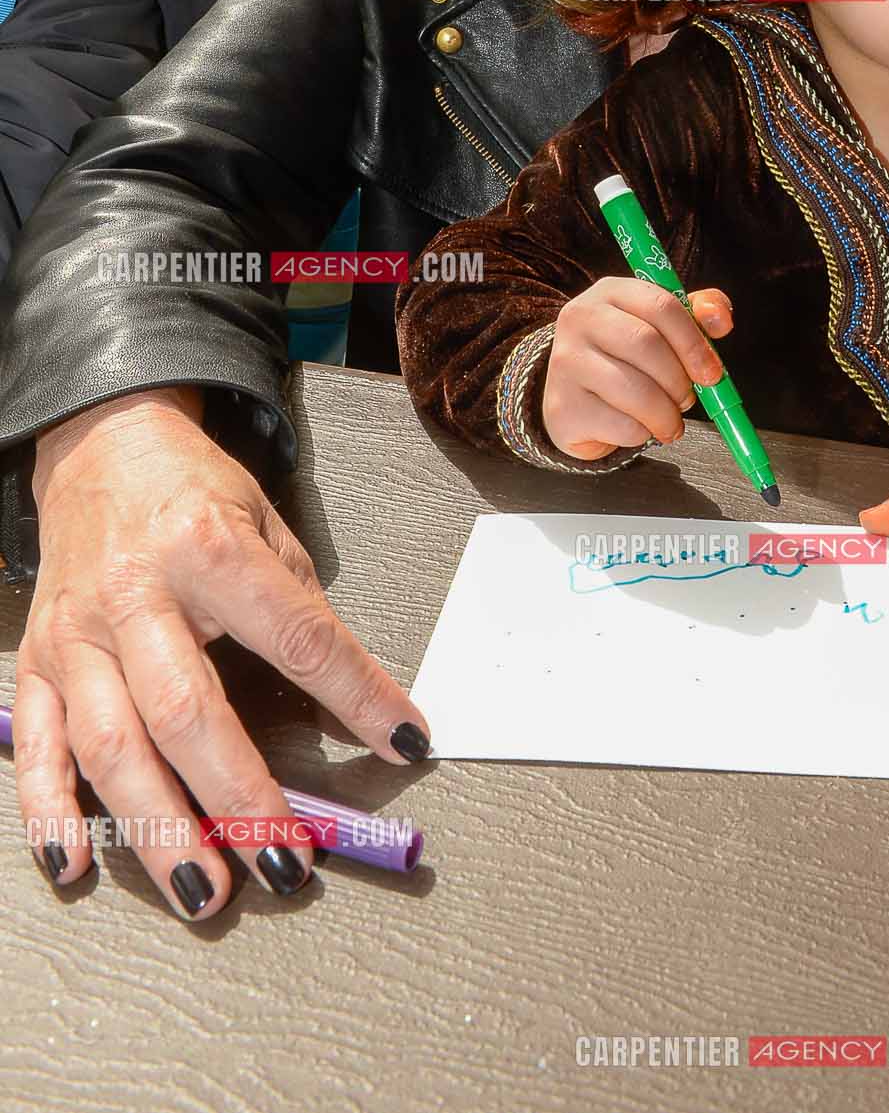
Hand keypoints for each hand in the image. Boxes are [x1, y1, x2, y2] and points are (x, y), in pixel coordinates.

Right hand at [16, 388, 429, 921]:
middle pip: (186, 712)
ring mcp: (79, 634)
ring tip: (205, 892)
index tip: (403, 742)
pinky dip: (50, 813)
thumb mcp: (267, 527)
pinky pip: (37, 747)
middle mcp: (136, 594)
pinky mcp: (38, 661)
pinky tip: (77, 864)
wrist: (103, 444)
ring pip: (111, 747)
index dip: (356, 694)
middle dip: (239, 797)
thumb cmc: (194, 492)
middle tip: (285, 861)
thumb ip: (302, 614)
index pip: (296, 636)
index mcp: (208, 550)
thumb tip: (356, 709)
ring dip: (158, 829)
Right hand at [541, 281, 731, 460]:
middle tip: (688, 399)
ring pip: (635, 391)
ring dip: (666, 414)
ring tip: (669, 420)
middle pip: (646, 345)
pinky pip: (622, 425)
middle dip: (679, 380)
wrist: (575, 396)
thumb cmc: (626, 357)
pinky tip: (639, 427)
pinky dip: (643, 434)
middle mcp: (581, 318)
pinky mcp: (563, 406)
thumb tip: (722, 320)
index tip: (712, 372)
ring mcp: (565, 362)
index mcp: (611, 291)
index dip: (694, 342)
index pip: (661, 304)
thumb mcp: (662, 327)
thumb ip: (698, 315)